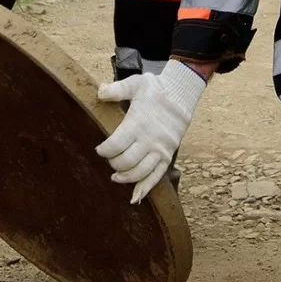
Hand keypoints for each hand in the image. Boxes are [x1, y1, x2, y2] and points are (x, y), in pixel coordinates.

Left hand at [96, 60, 205, 203]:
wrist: (182, 95)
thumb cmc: (156, 89)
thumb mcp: (135, 83)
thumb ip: (116, 89)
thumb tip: (99, 92)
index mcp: (138, 123)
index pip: (115, 145)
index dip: (104, 150)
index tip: (99, 149)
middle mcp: (149, 140)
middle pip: (125, 162)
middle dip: (113, 163)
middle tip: (109, 158)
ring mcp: (160, 150)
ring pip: (139, 173)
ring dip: (125, 178)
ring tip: (115, 176)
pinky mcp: (167, 156)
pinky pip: (156, 177)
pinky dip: (145, 189)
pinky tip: (134, 197)